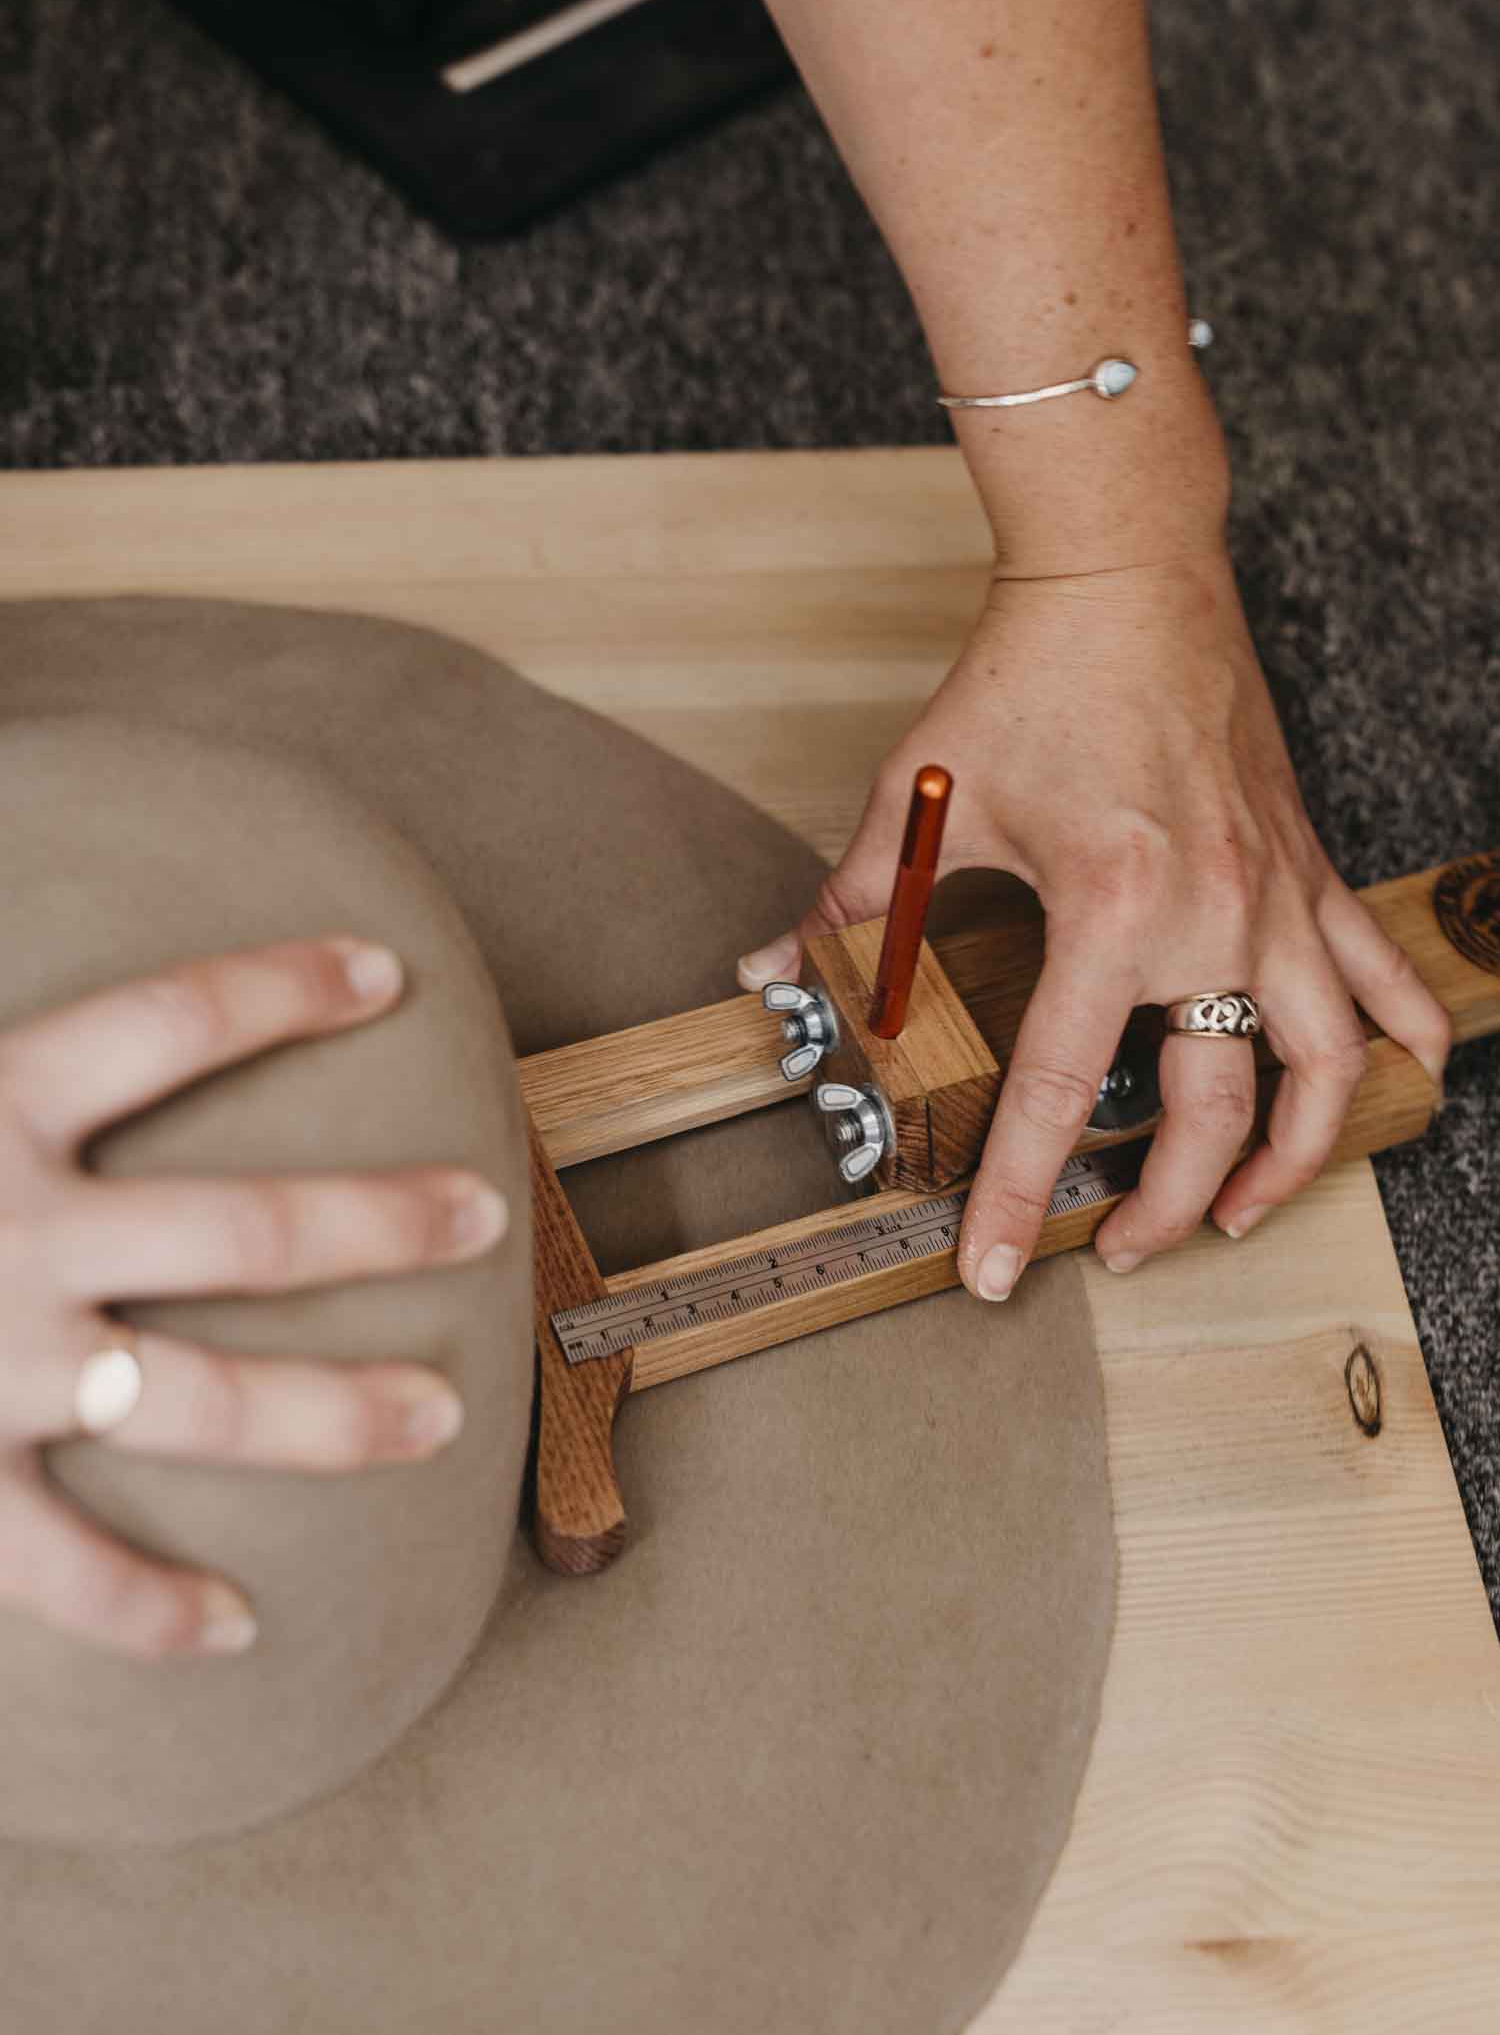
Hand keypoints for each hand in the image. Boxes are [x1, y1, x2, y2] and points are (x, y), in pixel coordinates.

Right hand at [0, 938, 507, 1659]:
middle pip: (246, 1228)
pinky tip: (235, 1631)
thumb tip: (43, 896)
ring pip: (206, 1403)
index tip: (383, 972)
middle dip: (382, 1222)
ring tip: (446, 1417)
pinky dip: (147, 1610)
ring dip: (338, 1414)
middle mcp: (6, 1238)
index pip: (165, 1024)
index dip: (280, 988)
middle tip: (485, 1212)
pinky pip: (61, 1568)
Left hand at [738, 548, 1449, 1298]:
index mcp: (1111, 909)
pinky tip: (1391, 1087)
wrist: (1126, 571)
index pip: (1064, 1093)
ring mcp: (1278, 896)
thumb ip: (854, 903)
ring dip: (1291, 1158)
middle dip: (1167, 1208)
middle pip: (1212, 1111)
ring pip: (1321, 1068)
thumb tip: (770, 967)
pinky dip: (1397, 1042)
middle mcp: (1214, 917)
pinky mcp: (1309, 867)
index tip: (998, 1269)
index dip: (1023, 1195)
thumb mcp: (924, 796)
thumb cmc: (1029, 673)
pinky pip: (1380, 977)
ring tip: (1245, 1209)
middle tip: (1118, 1248)